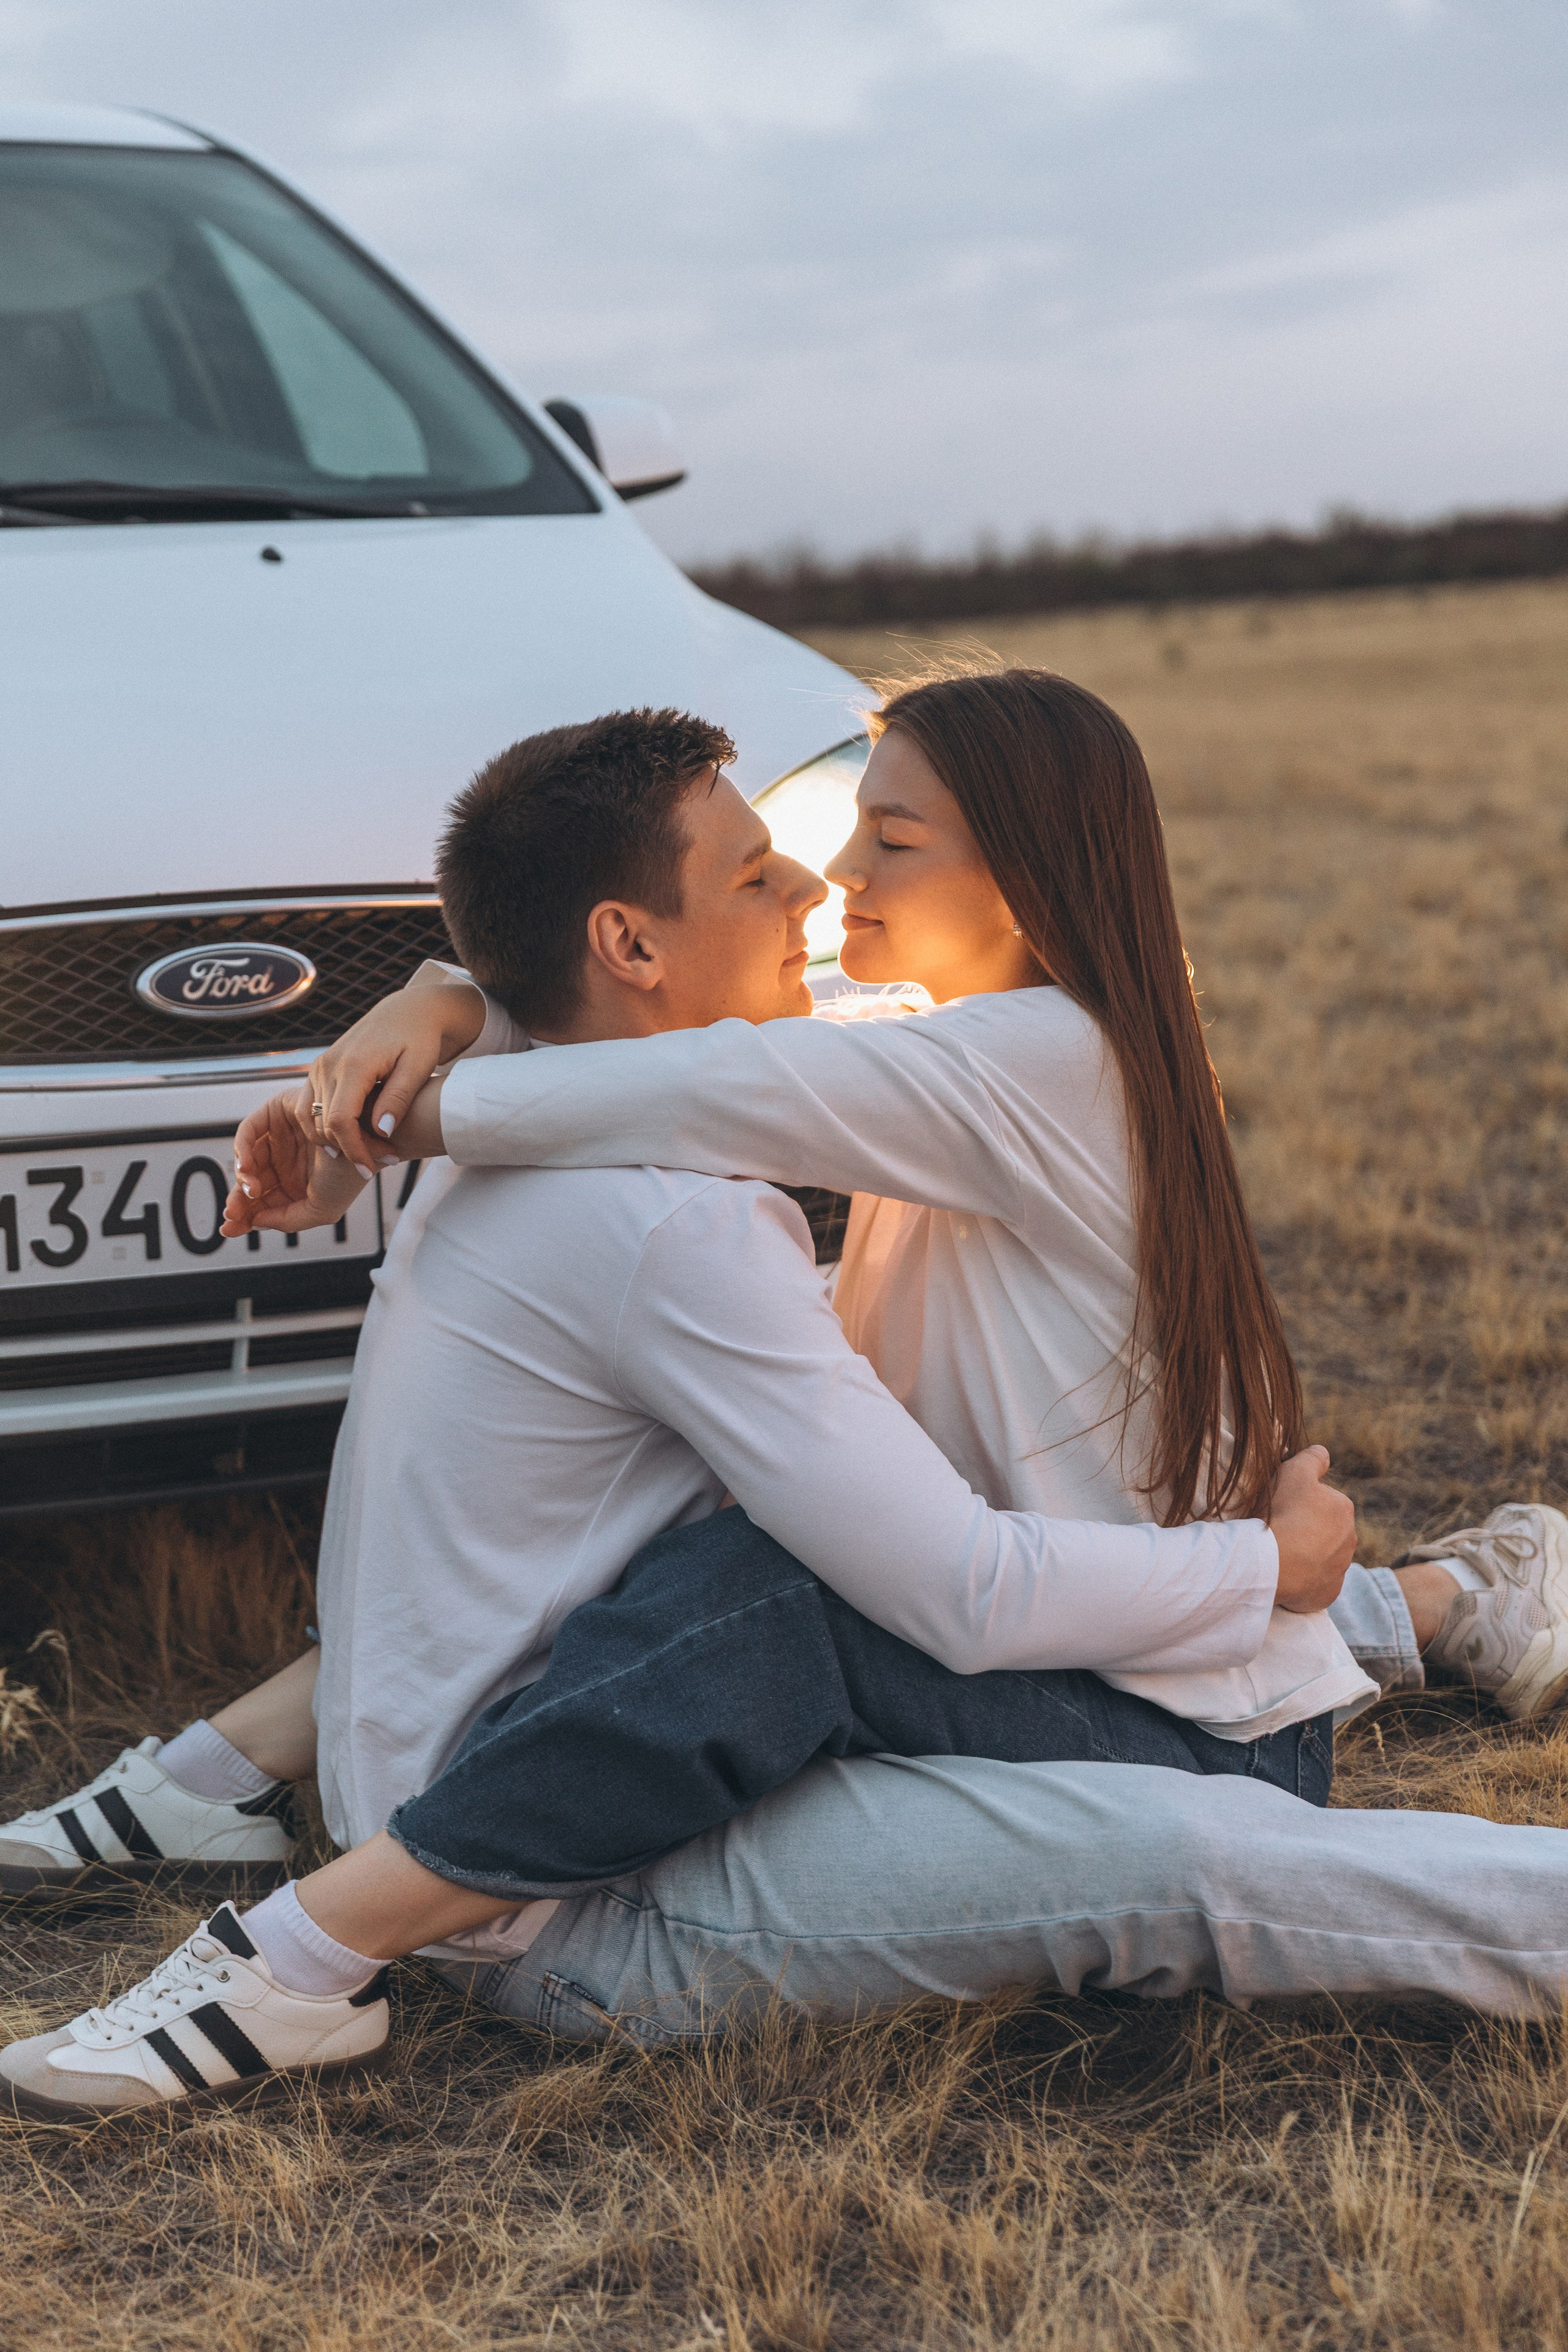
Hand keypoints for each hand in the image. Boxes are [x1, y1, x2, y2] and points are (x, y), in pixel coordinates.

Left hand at [222, 1086, 369, 1235]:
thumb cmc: (351, 1171)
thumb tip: (256, 1221)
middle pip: (251, 1183)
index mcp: (296, 1185)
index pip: (263, 1202)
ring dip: (240, 1177)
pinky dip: (242, 1149)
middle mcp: (286, 1162)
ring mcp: (280, 1137)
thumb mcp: (322, 1210)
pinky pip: (250, 1132)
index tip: (232, 1228)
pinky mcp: (276, 1113)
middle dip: (239, 1201)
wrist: (368, 1137)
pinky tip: (247, 1167)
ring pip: (247, 1160)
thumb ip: (288, 1221)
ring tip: (248, 1191)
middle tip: (232, 1214)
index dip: (245, 1216)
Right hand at [308, 979, 484, 1167]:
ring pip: (312, 1119)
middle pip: (324, 1124)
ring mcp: (320, 1067)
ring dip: (337, 1141)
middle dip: (352, 1150)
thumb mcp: (418, 1067)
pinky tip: (354, 1138)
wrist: (407, 1012)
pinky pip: (310, 1108)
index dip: (354, 1150)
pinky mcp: (319, 1070)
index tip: (371, 1169)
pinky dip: (327, 1127)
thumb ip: (398, 1099)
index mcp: (353, 1065)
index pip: (340, 1120)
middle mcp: (328, 1065)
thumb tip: (382, 1131)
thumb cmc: (419, 1038)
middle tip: (385, 1160)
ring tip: (373, 1151)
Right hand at [1268, 1445, 1356, 1613]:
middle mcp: (1349, 1540)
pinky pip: (1316, 1584)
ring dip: (1305, 1555)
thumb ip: (1311, 1458)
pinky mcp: (1328, 1593)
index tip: (1281, 1508)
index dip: (1299, 1502)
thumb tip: (1322, 1452)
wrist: (1273, 1562)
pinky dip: (1304, 1580)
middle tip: (1279, 1530)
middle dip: (1306, 1530)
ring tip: (1280, 1553)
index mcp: (1343, 1509)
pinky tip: (1285, 1574)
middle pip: (1324, 1530)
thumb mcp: (1293, 1471)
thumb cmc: (1282, 1513)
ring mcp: (1340, 1570)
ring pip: (1321, 1557)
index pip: (1322, 1502)